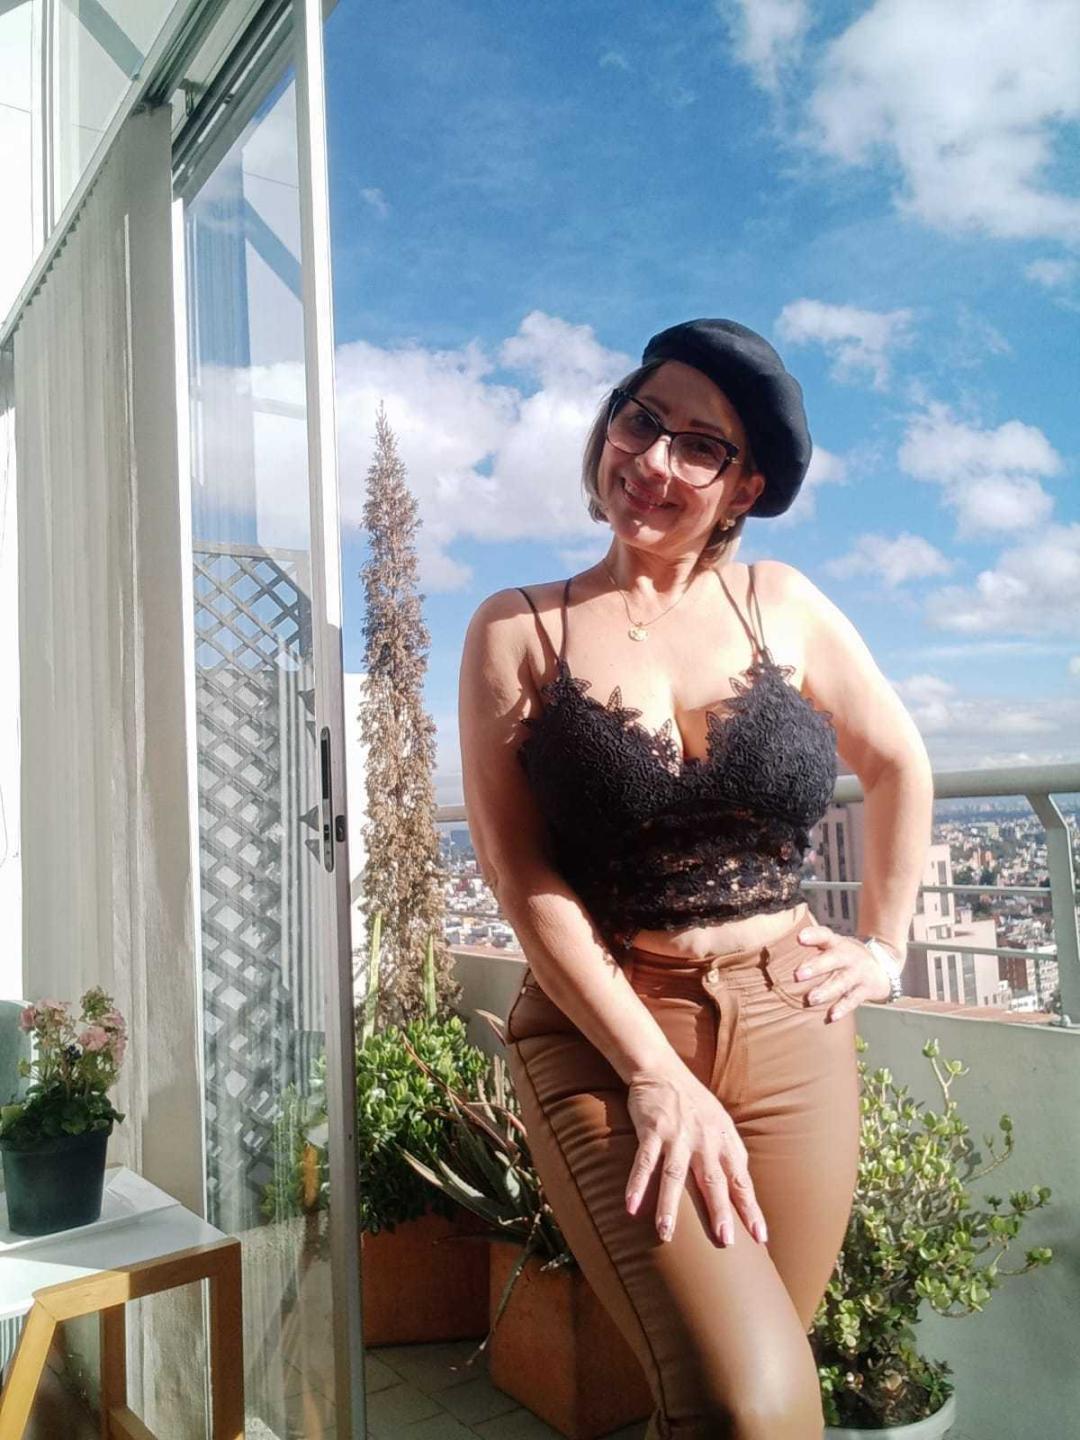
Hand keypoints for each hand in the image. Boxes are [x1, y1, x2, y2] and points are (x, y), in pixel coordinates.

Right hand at [625, 1068, 767, 1247]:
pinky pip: (643, 1161)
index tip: (760, 1237)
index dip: (751, 1209)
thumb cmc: (693, 1101)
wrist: (661, 1069)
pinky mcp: (651, 1129)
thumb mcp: (720, 1123)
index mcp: (723, 1140)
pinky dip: (637, 1184)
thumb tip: (744, 1188)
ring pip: (675, 1175)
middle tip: (725, 1241)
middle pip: (713, 1180)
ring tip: (666, 1234)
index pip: (741, 1180)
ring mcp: (676, 1134)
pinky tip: (631, 1206)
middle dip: (720, 1211)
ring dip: (670, 1206)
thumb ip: (731, 1154)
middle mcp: (703, 1139)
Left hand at [795, 922, 894, 1020]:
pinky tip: (831, 1016)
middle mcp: (848, 957)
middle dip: (816, 967)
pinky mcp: (865, 990)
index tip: (799, 937)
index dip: (813, 935)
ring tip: (811, 999)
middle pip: (832, 960)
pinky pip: (853, 1000)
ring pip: (841, 982)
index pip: (825, 935)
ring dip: (826, 991)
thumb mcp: (834, 946)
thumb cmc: (845, 956)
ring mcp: (858, 974)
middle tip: (798, 975)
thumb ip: (813, 946)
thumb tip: (775, 946)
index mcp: (837, 943)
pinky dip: (842, 1008)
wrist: (883, 968)